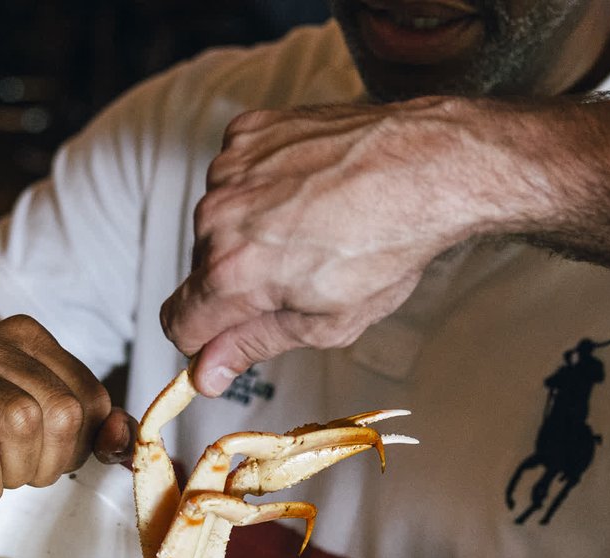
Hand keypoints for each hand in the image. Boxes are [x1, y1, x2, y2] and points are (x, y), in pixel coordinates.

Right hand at [0, 314, 133, 508]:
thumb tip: (122, 436)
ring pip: (21, 425)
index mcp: (22, 336)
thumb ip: (89, 428)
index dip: (78, 444)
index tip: (44, 456)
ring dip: (15, 473)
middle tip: (17, 473)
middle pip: (60, 412)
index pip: (90, 397)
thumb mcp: (39, 429)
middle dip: (49, 463)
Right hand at [160, 99, 515, 395]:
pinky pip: (234, 178)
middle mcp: (217, 217)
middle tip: (299, 278)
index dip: (204, 342)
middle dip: (238, 285)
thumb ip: (253, 345)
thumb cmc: (388, 246)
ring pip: (216, 225)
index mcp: (232, 273)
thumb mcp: (324, 323)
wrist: (430, 163)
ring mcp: (231, 167)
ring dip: (249, 235)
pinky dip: (261, 190)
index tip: (231, 342)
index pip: (178, 323)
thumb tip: (206, 373)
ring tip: (310, 230)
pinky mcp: (247, 133)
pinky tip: (305, 192)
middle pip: (201, 274)